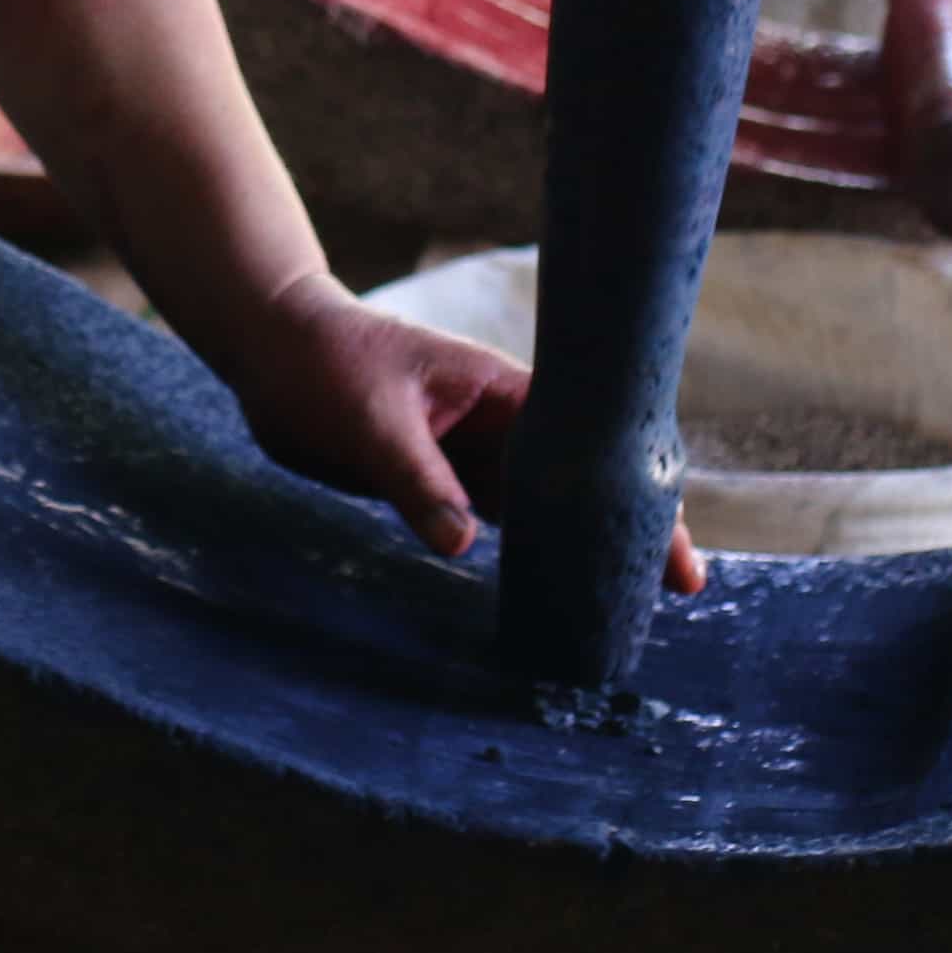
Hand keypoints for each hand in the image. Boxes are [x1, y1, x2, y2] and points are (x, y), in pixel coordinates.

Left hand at [193, 269, 709, 595]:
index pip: (594, 443)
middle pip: (584, 481)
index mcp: (504, 391)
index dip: (641, 495)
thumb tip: (466, 545)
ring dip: (582, 547)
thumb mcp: (371, 423)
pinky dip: (529, 554)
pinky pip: (500, 520)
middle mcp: (504, 424)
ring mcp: (477, 452)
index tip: (678, 550)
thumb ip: (418, 482)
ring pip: (547, 507)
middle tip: (675, 590)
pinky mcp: (445, 478)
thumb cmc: (325, 363)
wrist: (273, 349)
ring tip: (627, 603)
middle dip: (629, 529)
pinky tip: (554, 591)